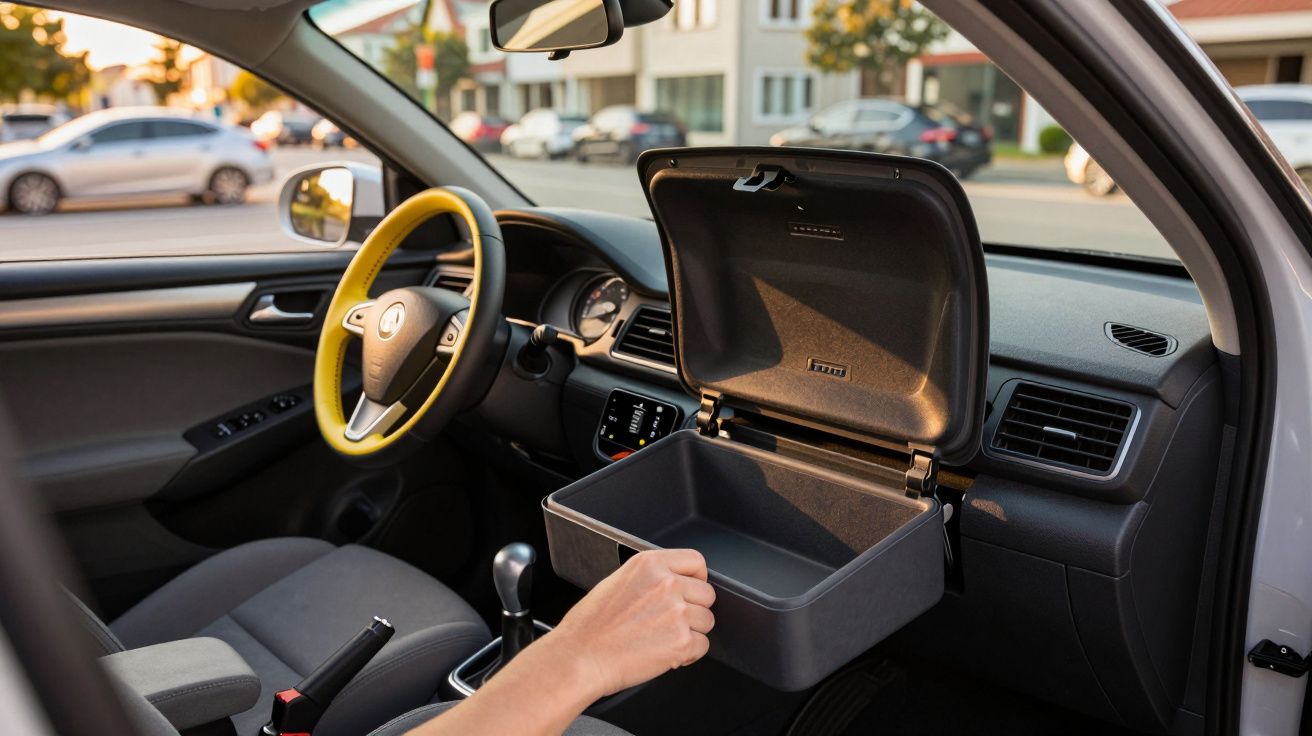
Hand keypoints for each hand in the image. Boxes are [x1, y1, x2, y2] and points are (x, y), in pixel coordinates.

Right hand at [547, 549, 715, 697]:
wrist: (579, 658)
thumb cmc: (589, 626)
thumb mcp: (617, 581)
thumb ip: (650, 578)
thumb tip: (674, 584)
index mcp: (649, 564)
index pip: (695, 561)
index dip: (696, 578)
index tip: (691, 588)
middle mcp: (666, 584)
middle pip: (706, 593)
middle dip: (693, 609)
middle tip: (669, 621)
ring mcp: (676, 613)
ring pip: (707, 621)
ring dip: (691, 632)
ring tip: (663, 638)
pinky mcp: (681, 642)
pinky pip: (702, 645)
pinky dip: (688, 653)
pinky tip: (665, 653)